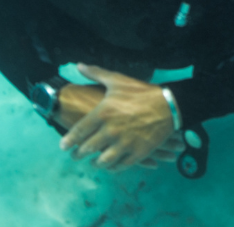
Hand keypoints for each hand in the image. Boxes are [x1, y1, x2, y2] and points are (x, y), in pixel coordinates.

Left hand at [58, 64, 177, 171]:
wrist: (169, 105)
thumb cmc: (142, 92)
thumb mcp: (118, 80)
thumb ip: (96, 74)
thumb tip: (78, 66)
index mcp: (103, 113)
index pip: (79, 132)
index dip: (68, 141)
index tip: (63, 146)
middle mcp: (111, 131)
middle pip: (87, 149)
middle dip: (78, 154)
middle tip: (75, 156)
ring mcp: (124, 144)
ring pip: (102, 161)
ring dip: (95, 163)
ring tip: (92, 162)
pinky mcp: (137, 153)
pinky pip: (120, 166)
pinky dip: (113, 168)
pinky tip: (110, 166)